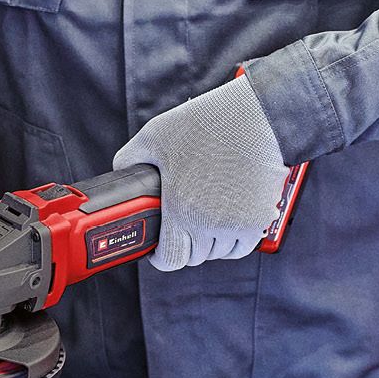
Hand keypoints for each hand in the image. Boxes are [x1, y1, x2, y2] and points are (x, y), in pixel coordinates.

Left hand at [113, 76, 288, 271]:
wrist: (257, 118)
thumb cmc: (209, 124)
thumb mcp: (155, 135)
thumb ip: (130, 159)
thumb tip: (120, 174)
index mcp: (181, 208)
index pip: (169, 259)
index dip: (160, 256)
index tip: (159, 248)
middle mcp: (209, 223)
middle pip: (194, 257)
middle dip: (185, 244)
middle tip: (182, 225)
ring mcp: (237, 225)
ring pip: (218, 253)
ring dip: (209, 242)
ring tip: (205, 216)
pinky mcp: (259, 220)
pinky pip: (242, 246)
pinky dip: (233, 239)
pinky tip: (227, 220)